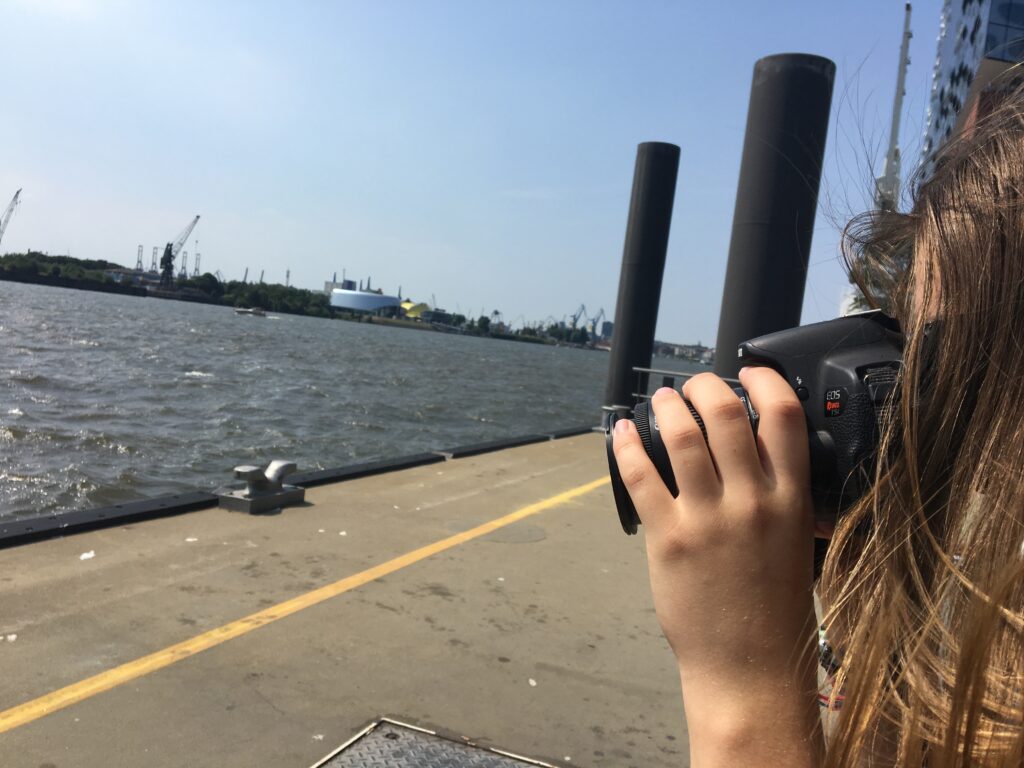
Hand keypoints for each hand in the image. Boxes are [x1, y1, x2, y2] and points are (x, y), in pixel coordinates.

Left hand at [612, 367, 820, 765]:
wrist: (750, 667)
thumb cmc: (775, 610)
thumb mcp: (798, 545)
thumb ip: (784, 498)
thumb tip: (767, 458)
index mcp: (792, 501)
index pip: (785, 417)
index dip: (765, 381)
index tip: (749, 372)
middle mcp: (752, 502)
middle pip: (726, 414)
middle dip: (706, 386)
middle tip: (695, 384)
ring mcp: (708, 519)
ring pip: (683, 437)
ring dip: (667, 407)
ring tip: (661, 399)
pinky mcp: (669, 538)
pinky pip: (643, 477)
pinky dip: (629, 447)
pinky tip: (624, 432)